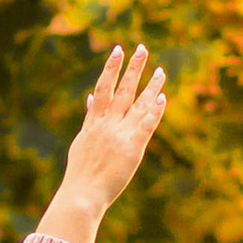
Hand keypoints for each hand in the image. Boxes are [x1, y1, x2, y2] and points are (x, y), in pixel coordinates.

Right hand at [37, 44, 169, 242]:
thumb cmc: (80, 174)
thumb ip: (89, 118)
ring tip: (161, 70)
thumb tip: (90, 98)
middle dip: (133, 68)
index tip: (118, 50)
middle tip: (142, 48)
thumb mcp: (80, 141)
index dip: (111, 68)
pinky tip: (162, 98)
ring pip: (138, 104)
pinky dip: (154, 111)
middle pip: (122, 90)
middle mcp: (107, 125)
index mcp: (93, 124)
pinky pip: (146, 125)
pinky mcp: (132, 149)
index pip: (103, 89)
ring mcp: (119, 135)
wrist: (82, 195)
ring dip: (150, 86)